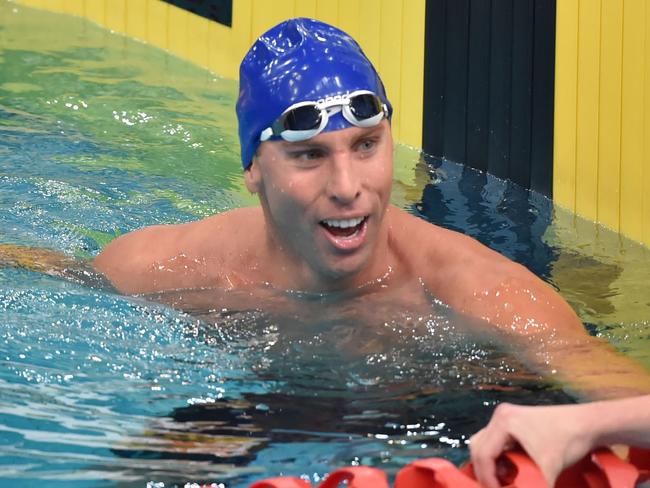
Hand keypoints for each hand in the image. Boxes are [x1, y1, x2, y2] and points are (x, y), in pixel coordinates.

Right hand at [469, 402, 591, 487]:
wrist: (589, 424)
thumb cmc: (569, 443)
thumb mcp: (548, 471)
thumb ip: (529, 487)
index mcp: (504, 422)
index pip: (483, 455)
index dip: (486, 479)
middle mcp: (500, 415)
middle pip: (478, 448)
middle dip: (486, 472)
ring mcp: (506, 415)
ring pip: (484, 444)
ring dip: (492, 465)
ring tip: (508, 479)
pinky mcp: (513, 419)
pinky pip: (495, 441)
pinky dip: (499, 457)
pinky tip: (513, 468)